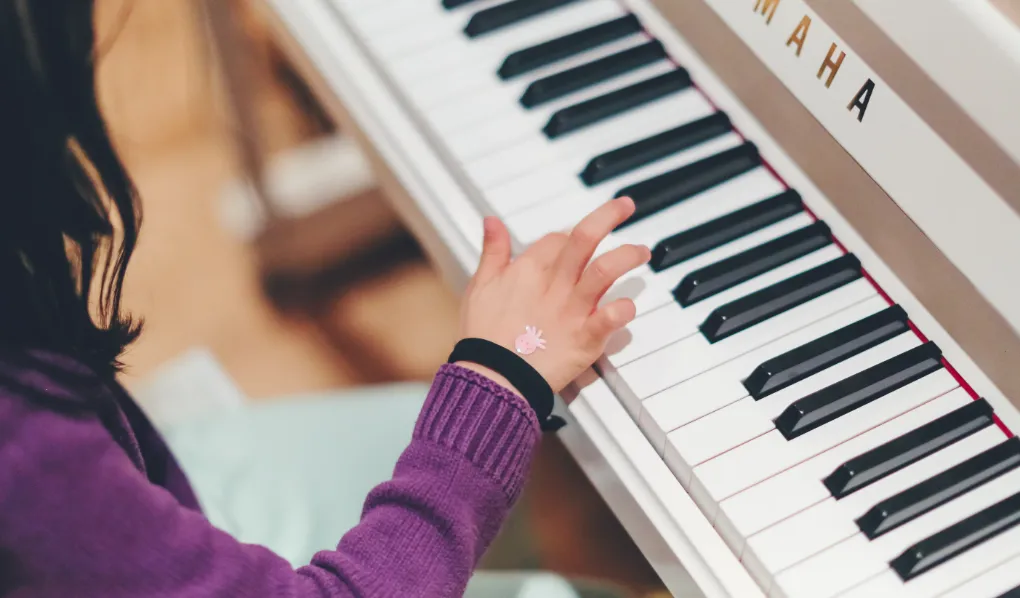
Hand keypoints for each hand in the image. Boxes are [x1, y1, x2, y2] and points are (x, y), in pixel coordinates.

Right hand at [457, 197, 649, 396]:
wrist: (490, 378)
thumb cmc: (483, 336)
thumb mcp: (479, 286)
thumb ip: (492, 252)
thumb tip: (491, 220)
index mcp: (528, 269)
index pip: (558, 239)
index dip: (570, 237)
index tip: (579, 243)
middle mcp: (554, 283)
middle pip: (585, 238)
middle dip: (609, 216)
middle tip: (625, 205)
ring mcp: (571, 309)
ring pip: (605, 270)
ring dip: (626, 256)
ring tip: (641, 252)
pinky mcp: (584, 338)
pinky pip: (609, 318)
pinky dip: (623, 310)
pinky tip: (628, 306)